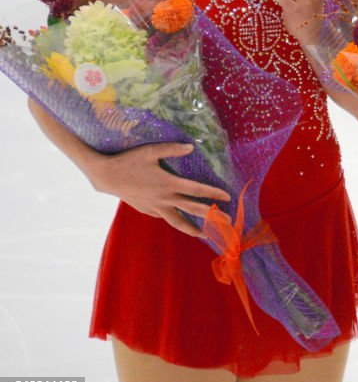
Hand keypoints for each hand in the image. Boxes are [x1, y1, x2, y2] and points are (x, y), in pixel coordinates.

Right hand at [87, 142, 230, 236]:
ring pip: (177, 221)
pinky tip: (179, 220)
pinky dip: (173, 219)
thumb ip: (172, 149)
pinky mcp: (146, 210)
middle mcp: (164, 198)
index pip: (196, 190)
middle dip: (211, 215)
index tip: (227, 197)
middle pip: (192, 209)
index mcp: (169, 183)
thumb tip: (191, 147)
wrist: (106, 176)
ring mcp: (155, 207)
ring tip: (205, 234)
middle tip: (228, 221)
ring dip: (192, 228)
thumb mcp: (151, 151)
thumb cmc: (129, 161)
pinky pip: (163, 216)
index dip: (213, 193)